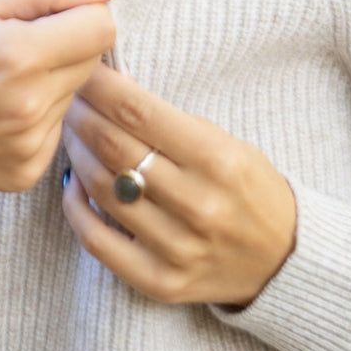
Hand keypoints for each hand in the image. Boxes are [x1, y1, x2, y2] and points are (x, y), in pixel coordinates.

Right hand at [0, 0, 117, 192]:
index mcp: (19, 54)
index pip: (102, 26)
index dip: (78, 13)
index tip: (47, 16)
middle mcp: (33, 105)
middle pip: (93, 60)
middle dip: (64, 45)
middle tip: (13, 46)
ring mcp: (31, 144)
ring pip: (75, 95)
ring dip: (49, 81)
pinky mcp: (26, 171)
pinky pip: (55, 130)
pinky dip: (34, 117)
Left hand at [61, 63, 296, 306]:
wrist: (284, 259)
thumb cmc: (248, 189)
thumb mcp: (226, 143)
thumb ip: (170, 121)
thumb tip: (115, 85)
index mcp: (219, 160)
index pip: (139, 113)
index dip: (100, 87)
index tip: (81, 69)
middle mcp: (199, 204)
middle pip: (114, 147)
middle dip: (81, 113)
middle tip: (66, 96)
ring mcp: (178, 247)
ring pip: (103, 189)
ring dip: (76, 152)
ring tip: (68, 131)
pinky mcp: (160, 281)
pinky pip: (98, 241)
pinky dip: (76, 207)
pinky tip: (74, 182)